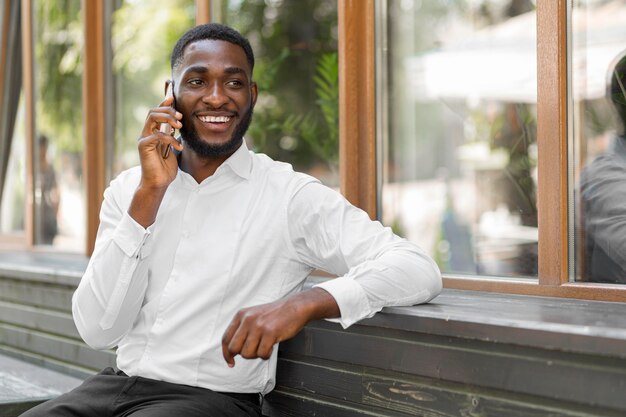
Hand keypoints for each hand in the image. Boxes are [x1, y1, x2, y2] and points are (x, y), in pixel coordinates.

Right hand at [137, 94, 183, 189]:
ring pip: (152, 118)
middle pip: (153, 112)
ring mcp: (144, 139)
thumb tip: (179, 124)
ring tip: (180, 126)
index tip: (173, 98)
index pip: (156, 113)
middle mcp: (146, 133)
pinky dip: (170, 139)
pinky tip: (178, 147)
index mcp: (153, 132)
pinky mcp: (143, 146)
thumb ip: (173, 136)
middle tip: (181, 117)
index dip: (164, 104)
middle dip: (168, 111)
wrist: (159, 182)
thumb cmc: (165, 167)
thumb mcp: (173, 148)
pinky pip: (157, 135)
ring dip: (167, 118)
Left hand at [221, 288, 339, 366]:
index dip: (226, 353)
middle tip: (254, 352)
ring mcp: (258, 326)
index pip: (226, 338)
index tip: (231, 361)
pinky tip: (271, 347)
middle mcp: (247, 319)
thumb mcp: (254, 315)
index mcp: (241, 315)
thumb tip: (233, 350)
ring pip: (247, 353)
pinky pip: (262, 354)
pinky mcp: (270, 333)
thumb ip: (242, 329)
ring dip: (256, 355)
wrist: (295, 307)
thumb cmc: (276, 314)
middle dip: (243, 354)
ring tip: (265, 346)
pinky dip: (266, 355)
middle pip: (234, 348)